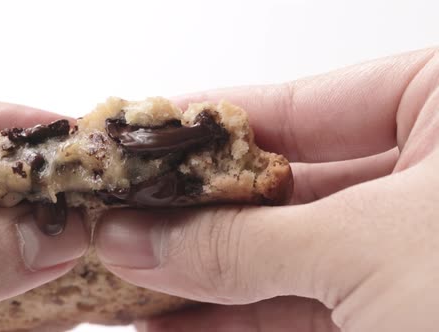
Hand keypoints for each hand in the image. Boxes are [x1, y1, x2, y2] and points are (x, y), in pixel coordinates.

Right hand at [95, 48, 438, 331]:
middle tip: (119, 227)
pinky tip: (175, 324)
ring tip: (128, 284)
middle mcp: (430, 172)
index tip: (137, 149)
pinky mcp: (400, 312)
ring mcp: (414, 248)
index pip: (294, 106)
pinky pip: (302, 308)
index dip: (204, 130)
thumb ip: (240, 244)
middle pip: (277, 188)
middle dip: (192, 217)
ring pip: (283, 256)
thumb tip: (140, 235)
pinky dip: (237, 320)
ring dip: (202, 278)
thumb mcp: (366, 254)